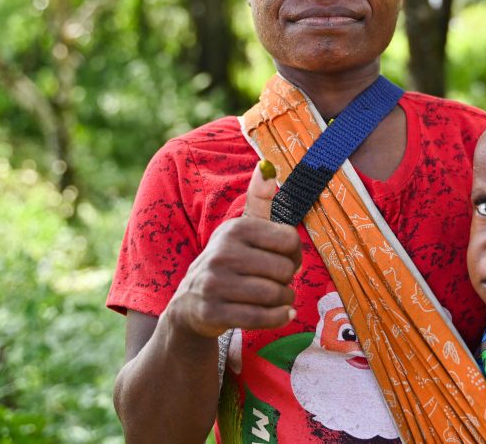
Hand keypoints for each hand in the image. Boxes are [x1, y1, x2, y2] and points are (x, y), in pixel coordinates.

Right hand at [164, 160, 300, 338]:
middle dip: (288, 281)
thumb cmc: (229, 263)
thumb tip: (267, 166)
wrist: (191, 303)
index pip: (290, 240)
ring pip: (274, 295)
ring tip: (278, 299)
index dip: (295, 254)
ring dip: (285, 301)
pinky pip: (260, 317)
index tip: (284, 259)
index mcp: (235, 228)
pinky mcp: (212, 311)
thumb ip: (258, 200)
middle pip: (283, 270)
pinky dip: (278, 319)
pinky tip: (282, 315)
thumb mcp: (241, 230)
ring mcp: (214, 282)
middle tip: (278, 283)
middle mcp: (222, 252)